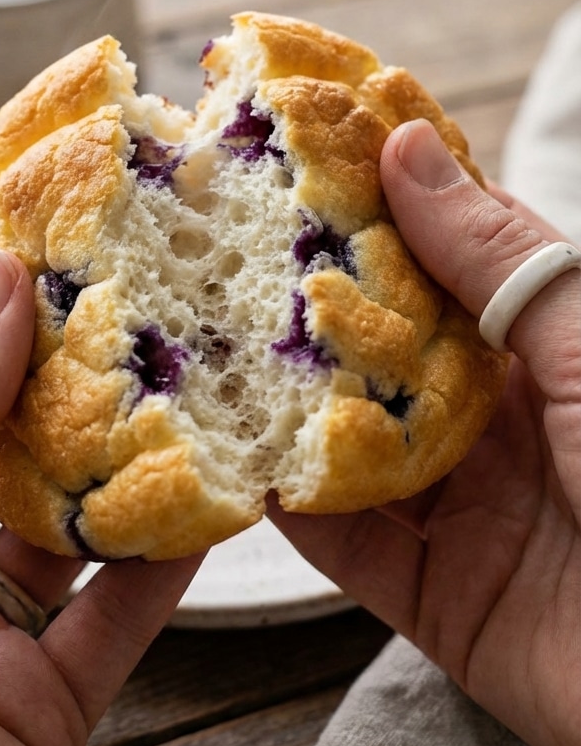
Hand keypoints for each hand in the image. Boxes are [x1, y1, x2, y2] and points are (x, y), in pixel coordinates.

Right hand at [270, 118, 580, 745]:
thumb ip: (498, 263)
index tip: (302, 150)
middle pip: (391, 348)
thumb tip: (408, 147)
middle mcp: (507, 419)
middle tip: (222, 242)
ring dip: (286, 403)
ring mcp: (471, 508)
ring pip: (357, 442)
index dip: (385, 203)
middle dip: (313, 300)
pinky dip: (294, 510)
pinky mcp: (442, 598)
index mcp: (554, 348)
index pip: (455, 257)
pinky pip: (350, 547)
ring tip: (200, 342)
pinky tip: (234, 463)